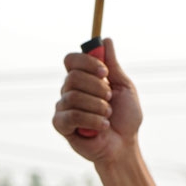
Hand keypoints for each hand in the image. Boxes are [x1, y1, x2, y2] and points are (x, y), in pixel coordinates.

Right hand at [52, 38, 142, 164]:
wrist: (124, 145)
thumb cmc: (125, 117)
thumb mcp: (123, 87)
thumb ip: (113, 65)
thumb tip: (105, 40)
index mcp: (82, 79)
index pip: (71, 60)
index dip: (86, 62)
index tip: (105, 72)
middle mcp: (69, 90)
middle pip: (73, 77)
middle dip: (98, 88)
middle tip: (109, 99)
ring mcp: (63, 107)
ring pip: (74, 96)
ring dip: (98, 107)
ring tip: (107, 116)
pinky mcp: (60, 124)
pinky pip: (72, 115)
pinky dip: (92, 120)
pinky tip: (101, 126)